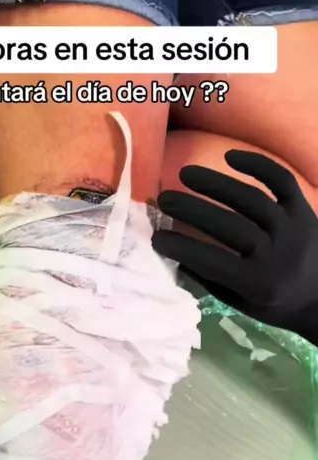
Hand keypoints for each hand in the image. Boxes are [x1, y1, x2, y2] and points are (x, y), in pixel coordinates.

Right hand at [154, 151, 317, 346]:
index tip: (156, 236)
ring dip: (214, 183)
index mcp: (258, 283)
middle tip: (164, 199)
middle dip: (192, 209)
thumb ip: (209, 278)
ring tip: (186, 174)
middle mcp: (276, 253)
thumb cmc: (274, 302)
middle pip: (229, 225)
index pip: (211, 260)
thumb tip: (173, 253)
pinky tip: (228, 157)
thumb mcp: (241, 303)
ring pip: (250, 198)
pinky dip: (255, 164)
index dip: (181, 247)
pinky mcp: (303, 208)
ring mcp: (292, 227)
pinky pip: (280, 179)